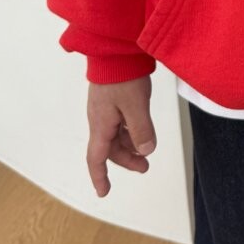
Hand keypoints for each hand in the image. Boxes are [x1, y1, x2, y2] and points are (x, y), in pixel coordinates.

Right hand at [87, 75, 156, 196]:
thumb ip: (141, 129)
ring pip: (116, 135)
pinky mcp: (113, 99)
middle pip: (109, 148)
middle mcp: (100, 119)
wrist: (115, 50)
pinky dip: (130, 131)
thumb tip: (146, 150)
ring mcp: (105, 109)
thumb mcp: (136, 105)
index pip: (96, 158)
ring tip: (147, 150)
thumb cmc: (122, 76)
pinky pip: (119, 122)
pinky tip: (142, 129)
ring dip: (130, 145)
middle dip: (126, 160)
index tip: (104, 192)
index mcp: (100, 124)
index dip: (99, 177)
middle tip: (145, 167)